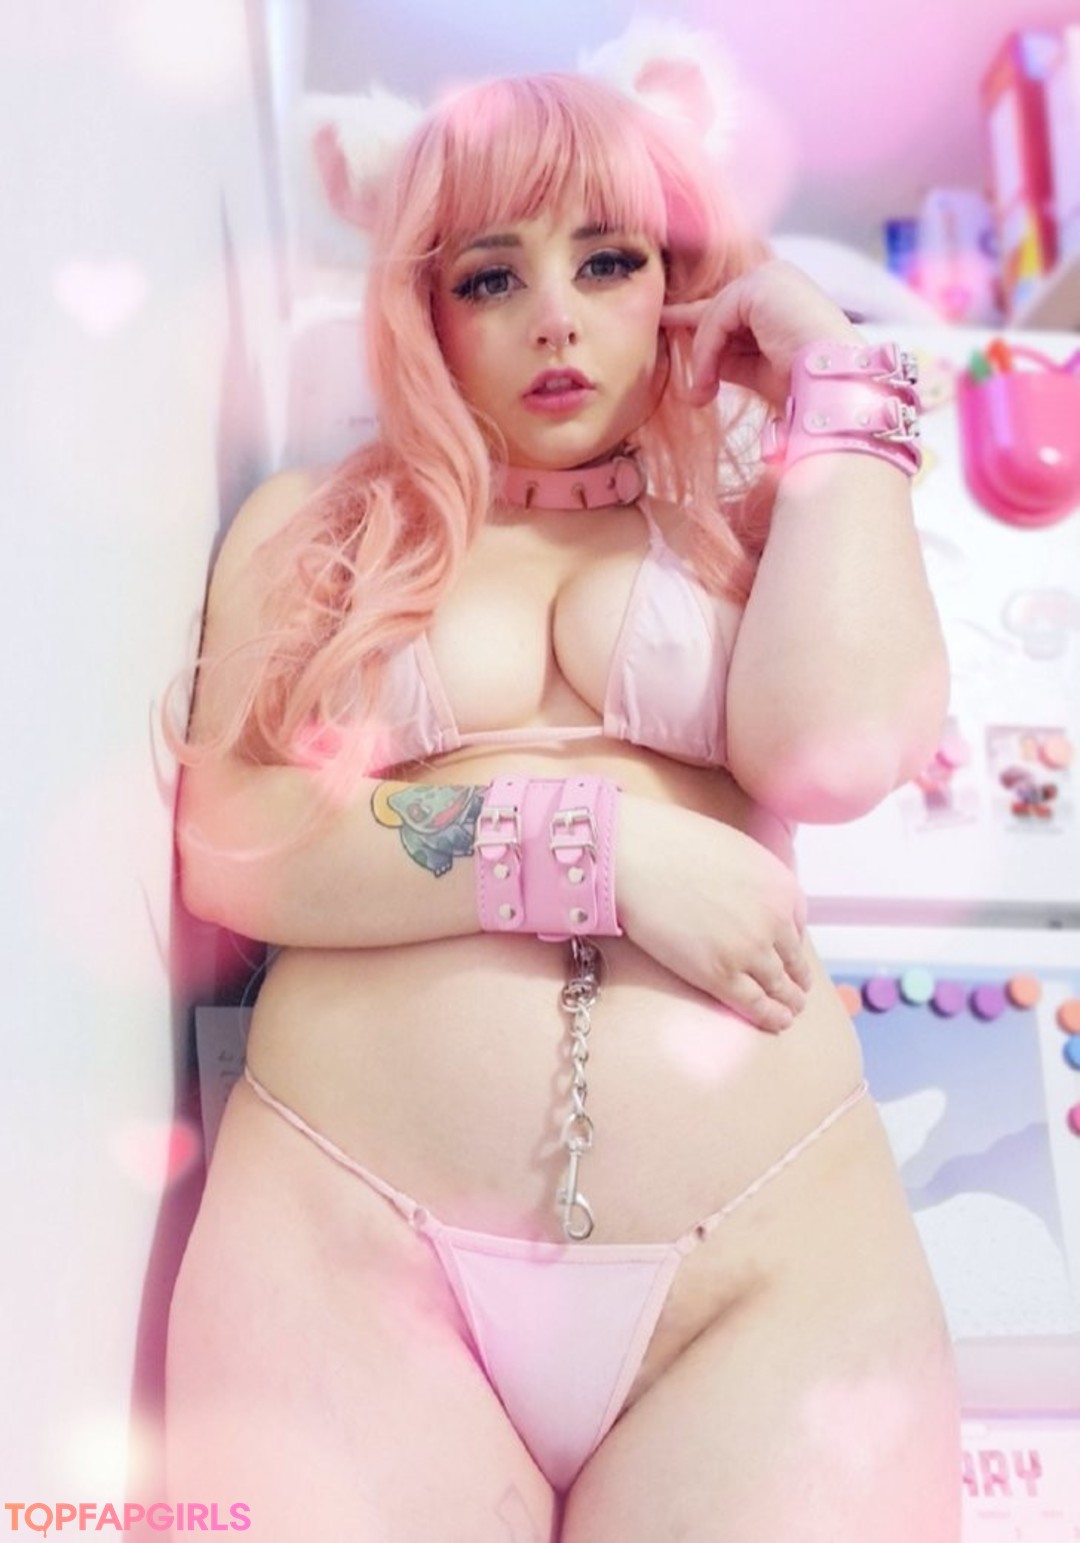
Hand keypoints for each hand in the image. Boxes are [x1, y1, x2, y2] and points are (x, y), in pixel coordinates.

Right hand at [615, 794, 812, 1033]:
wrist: (636, 855)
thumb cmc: (673, 842)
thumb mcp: (736, 849)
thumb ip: (756, 878)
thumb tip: (752, 898)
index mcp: (782, 886)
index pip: (798, 925)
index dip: (791, 944)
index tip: (788, 956)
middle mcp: (775, 921)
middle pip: (793, 960)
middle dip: (796, 978)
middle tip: (796, 992)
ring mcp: (749, 950)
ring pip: (779, 986)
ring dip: (787, 1002)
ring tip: (789, 1013)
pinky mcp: (720, 975)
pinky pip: (755, 1004)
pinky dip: (770, 1017)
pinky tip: (776, 1023)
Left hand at [661, 258, 861, 409]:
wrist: (835, 390)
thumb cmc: (804, 388)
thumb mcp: (756, 370)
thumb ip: (728, 356)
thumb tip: (698, 363)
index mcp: (781, 297)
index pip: (728, 307)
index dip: (695, 322)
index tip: (665, 325)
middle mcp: (777, 279)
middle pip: (718, 310)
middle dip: (700, 350)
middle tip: (693, 392)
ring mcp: (771, 278)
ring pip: (714, 316)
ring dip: (704, 359)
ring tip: (703, 395)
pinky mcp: (762, 285)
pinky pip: (717, 318)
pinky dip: (707, 352)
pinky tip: (709, 381)